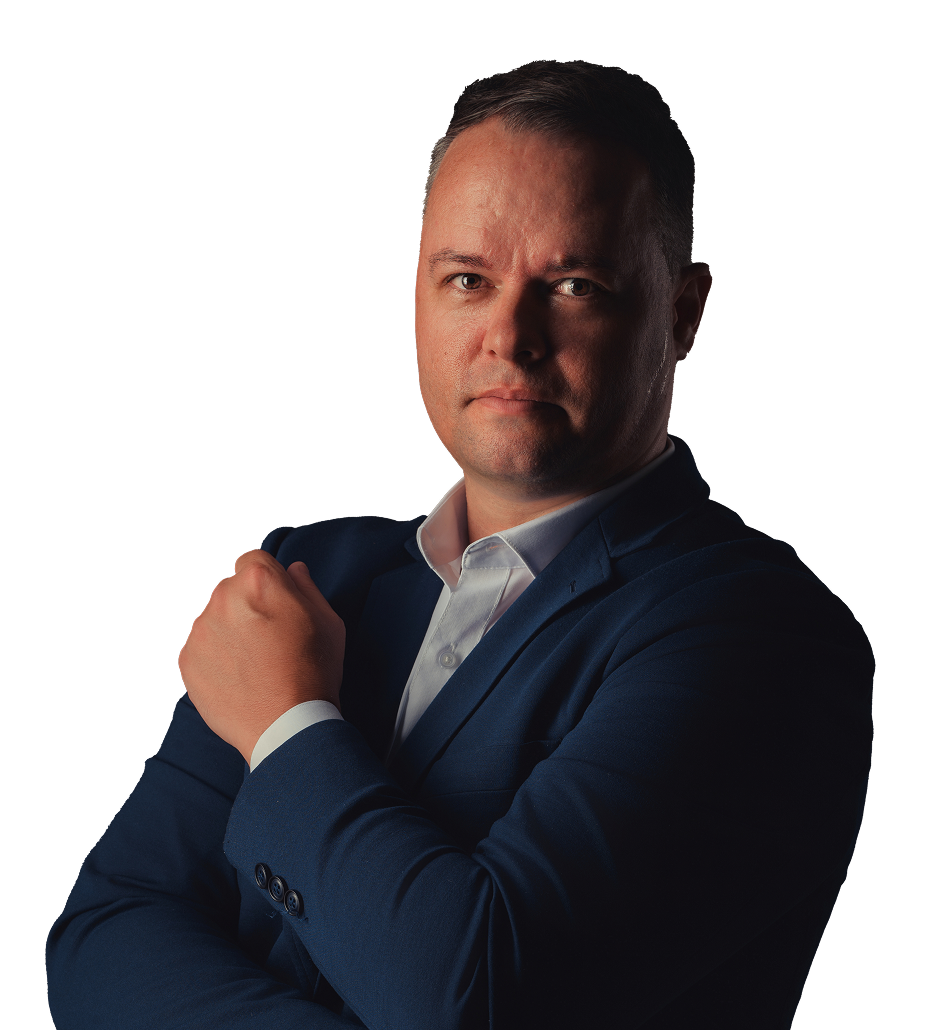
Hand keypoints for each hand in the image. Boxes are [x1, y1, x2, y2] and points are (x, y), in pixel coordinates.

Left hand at [179, 549, 345, 764]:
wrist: (287, 726)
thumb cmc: (314, 671)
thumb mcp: (329, 621)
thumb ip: (307, 587)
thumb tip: (292, 570)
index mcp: (258, 582)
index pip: (254, 559)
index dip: (269, 581)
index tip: (278, 604)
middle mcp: (222, 599)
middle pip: (231, 589)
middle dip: (247, 605)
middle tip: (270, 638)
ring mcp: (200, 631)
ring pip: (214, 619)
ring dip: (230, 631)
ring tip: (255, 663)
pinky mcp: (187, 661)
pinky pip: (201, 648)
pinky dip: (216, 658)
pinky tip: (240, 678)